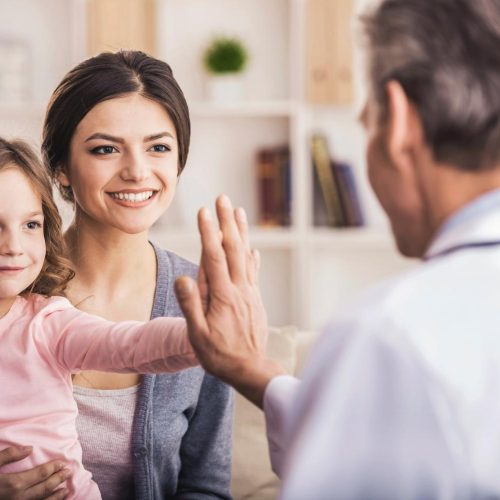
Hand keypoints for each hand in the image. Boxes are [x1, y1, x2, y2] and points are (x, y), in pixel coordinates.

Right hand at [0, 447, 69, 499]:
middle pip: (45, 488)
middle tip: (69, 473)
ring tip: (66, 490)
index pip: (41, 474)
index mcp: (15, 483)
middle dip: (59, 479)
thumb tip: (30, 448)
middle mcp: (19, 497)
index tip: (63, 463)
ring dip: (56, 496)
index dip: (54, 468)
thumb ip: (9, 455)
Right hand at [175, 195, 284, 407]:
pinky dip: (253, 257)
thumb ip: (191, 305)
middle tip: (223, 199)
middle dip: (226, 221)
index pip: (214, 257)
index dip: (208, 232)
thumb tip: (183, 278)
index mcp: (223, 295)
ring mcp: (250, 293)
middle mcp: (239, 289)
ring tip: (239, 212)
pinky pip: (254, 272)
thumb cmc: (220, 355)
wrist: (251, 369)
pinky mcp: (255, 299)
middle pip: (233, 248)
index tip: (204, 212)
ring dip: (241, 232)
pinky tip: (253, 249)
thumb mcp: (198, 335)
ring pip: (246, 256)